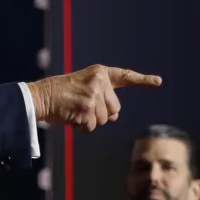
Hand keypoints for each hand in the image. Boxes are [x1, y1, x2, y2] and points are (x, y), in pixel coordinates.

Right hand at [27, 65, 161, 131]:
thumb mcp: (85, 89)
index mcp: (100, 73)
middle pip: (115, 109)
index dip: (142, 80)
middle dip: (102, 114)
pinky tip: (71, 117)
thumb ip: (103, 99)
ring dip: (90, 121)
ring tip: (75, 110)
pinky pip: (92, 127)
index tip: (158, 81)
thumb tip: (115, 117)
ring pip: (104, 120)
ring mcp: (94, 95)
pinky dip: (82, 127)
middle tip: (82, 107)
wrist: (41, 96)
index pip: (125, 76)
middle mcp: (99, 81)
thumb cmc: (62, 94)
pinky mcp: (87, 108)